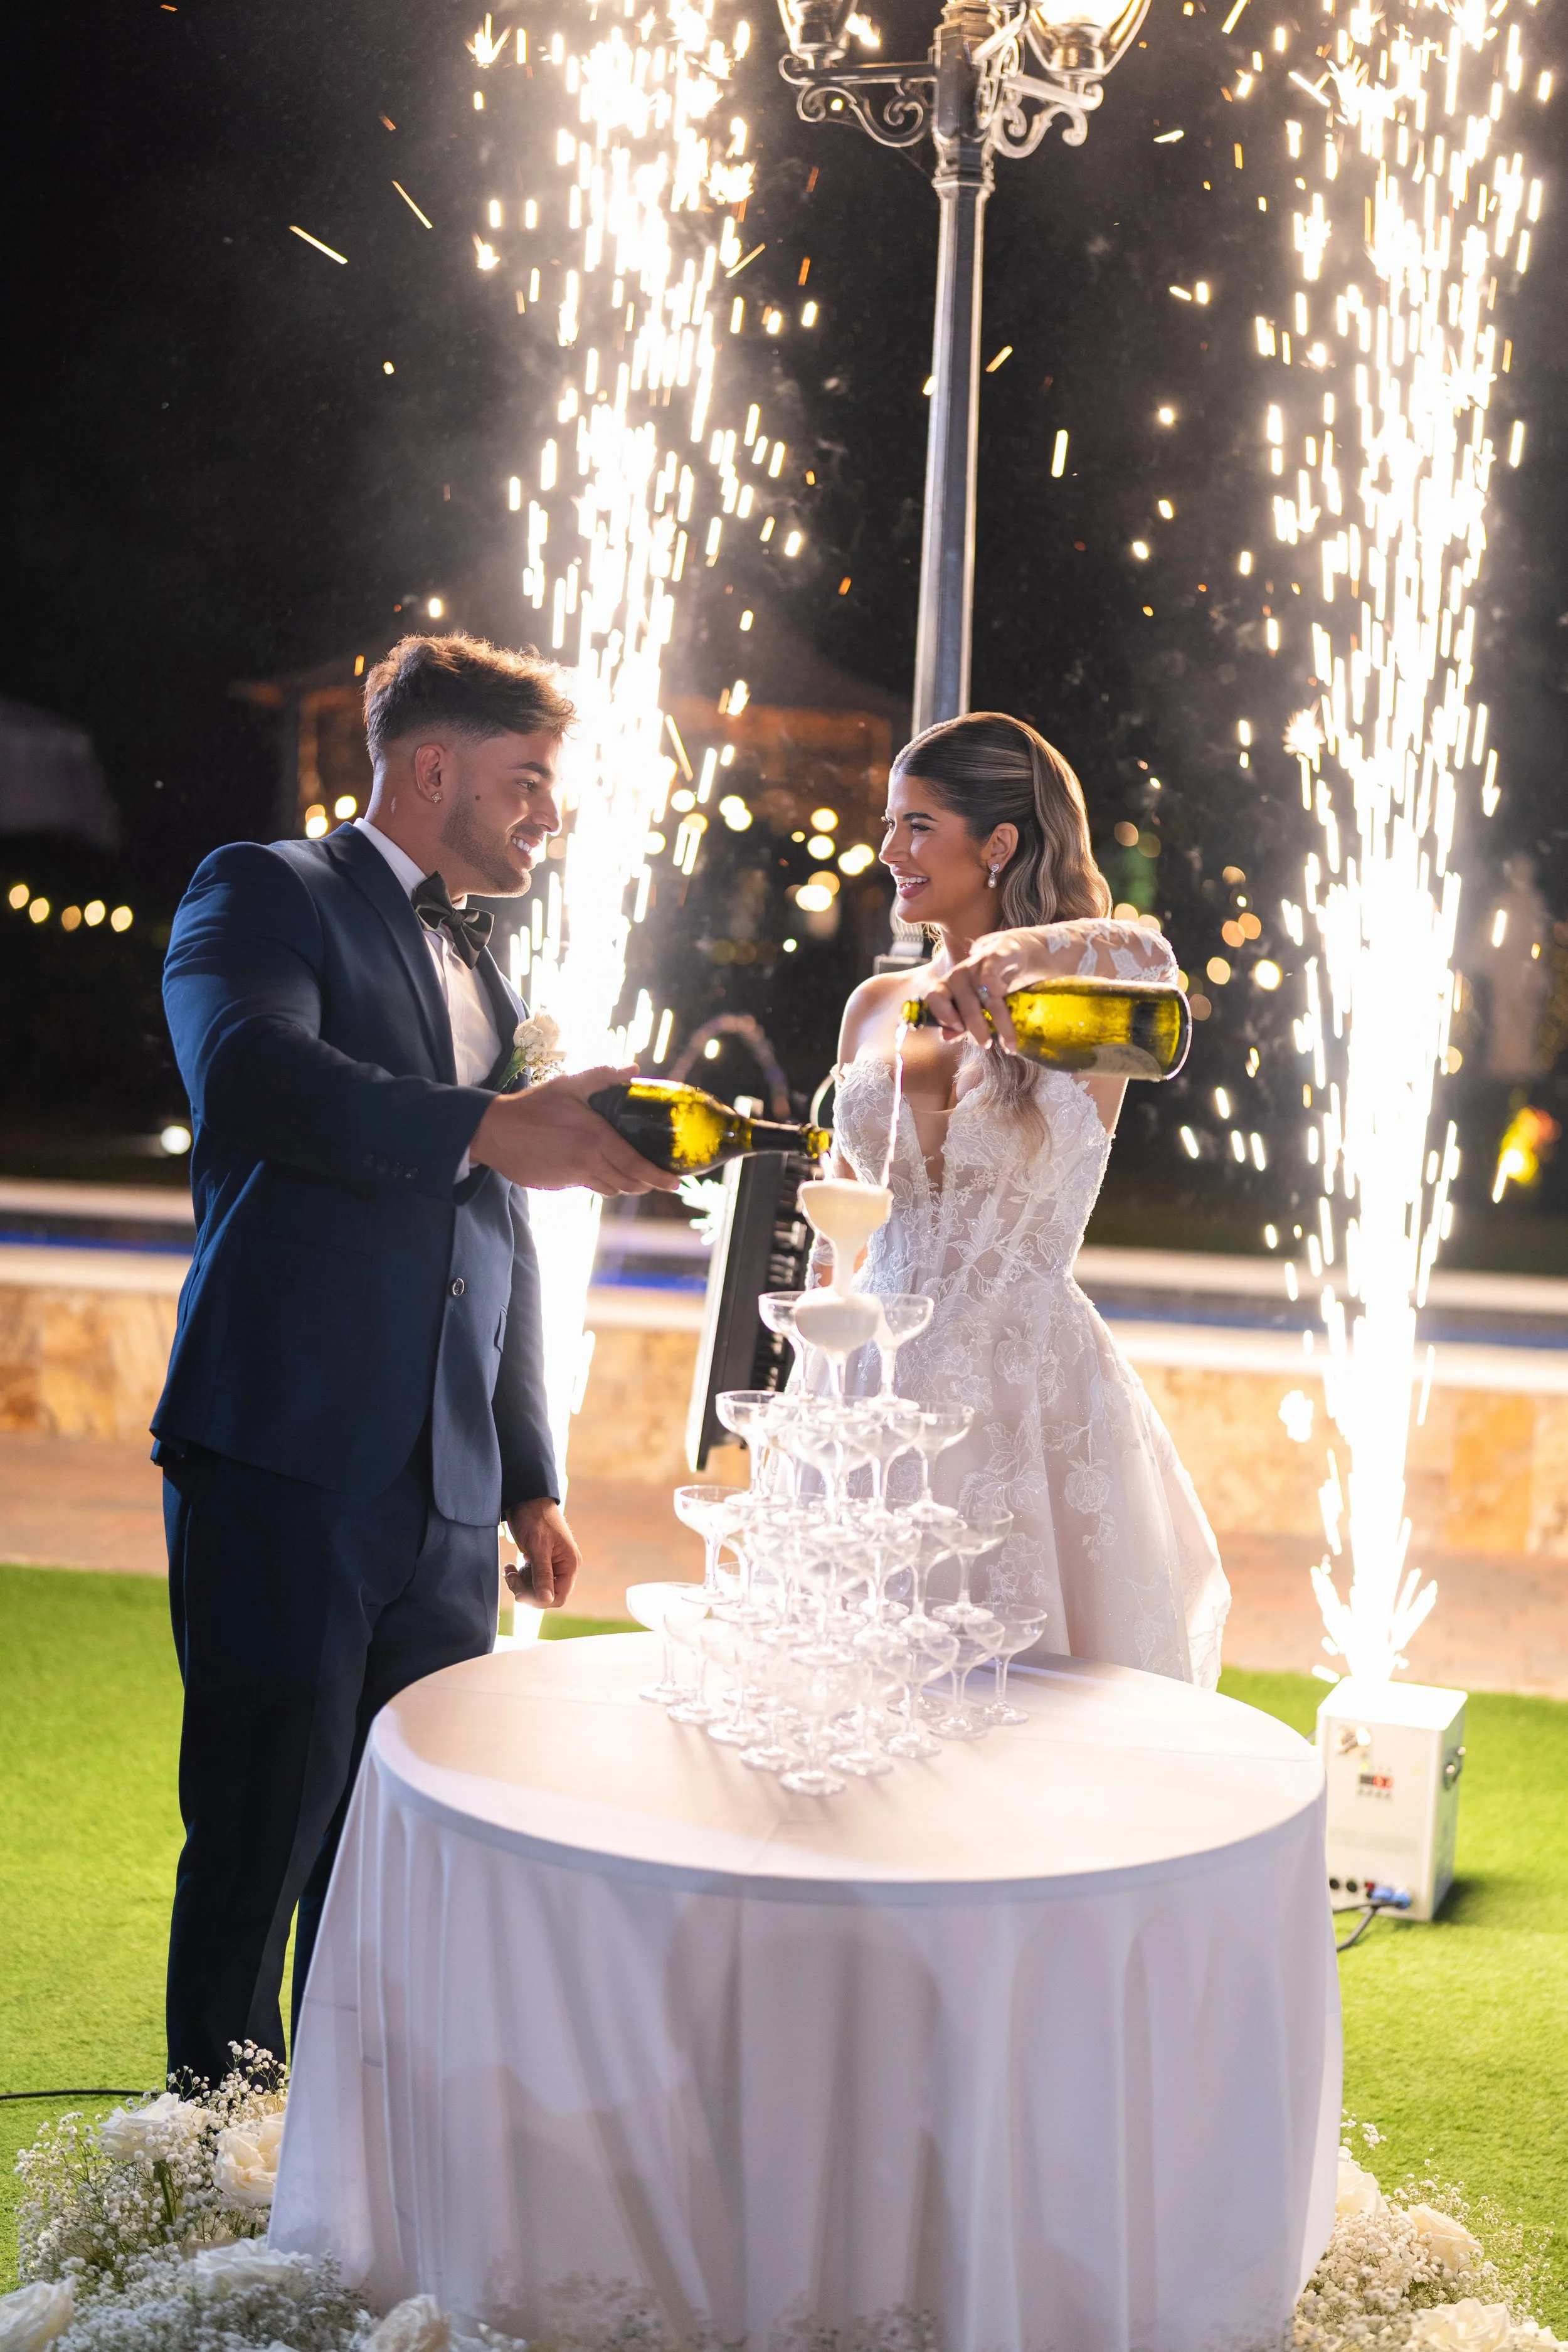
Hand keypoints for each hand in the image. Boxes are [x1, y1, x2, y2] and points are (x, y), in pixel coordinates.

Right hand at [470, 1065, 679, 1194]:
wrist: (495, 1131)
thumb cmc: (534, 1105)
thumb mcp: (570, 1085)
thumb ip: (604, 1077)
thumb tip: (633, 1069)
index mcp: (596, 1137)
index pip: (636, 1165)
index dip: (658, 1177)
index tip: (674, 1183)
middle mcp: (588, 1161)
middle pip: (628, 1183)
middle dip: (646, 1184)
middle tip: (657, 1179)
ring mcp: (573, 1176)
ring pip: (610, 1189)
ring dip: (625, 1185)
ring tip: (633, 1177)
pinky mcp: (559, 1185)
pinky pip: (589, 1187)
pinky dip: (601, 1183)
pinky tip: (600, 1171)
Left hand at [506, 1498, 580, 1609]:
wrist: (526, 1499)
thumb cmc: (535, 1518)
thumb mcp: (538, 1547)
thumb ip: (543, 1575)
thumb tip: (547, 1600)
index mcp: (570, 1564)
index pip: (559, 1597)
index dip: (540, 1600)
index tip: (521, 1594)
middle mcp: (563, 1566)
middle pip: (546, 1594)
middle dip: (526, 1590)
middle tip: (511, 1577)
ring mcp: (551, 1564)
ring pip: (536, 1588)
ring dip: (520, 1583)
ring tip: (509, 1570)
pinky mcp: (539, 1560)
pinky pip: (530, 1578)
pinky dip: (519, 1576)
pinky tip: (510, 1566)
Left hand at [917, 929, 1040, 1052]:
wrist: (1011, 954)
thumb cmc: (985, 985)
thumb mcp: (970, 1005)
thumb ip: (957, 1023)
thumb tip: (946, 1038)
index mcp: (947, 986)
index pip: (934, 998)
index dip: (943, 1015)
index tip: (958, 1029)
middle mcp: (958, 975)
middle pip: (965, 1005)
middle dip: (977, 1028)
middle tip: (987, 1044)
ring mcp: (976, 965)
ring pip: (985, 997)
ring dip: (999, 1021)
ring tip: (1008, 1043)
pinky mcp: (995, 957)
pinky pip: (992, 972)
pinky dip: (996, 987)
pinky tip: (1003, 996)